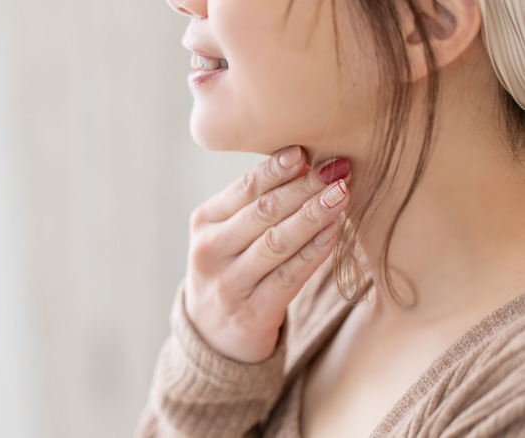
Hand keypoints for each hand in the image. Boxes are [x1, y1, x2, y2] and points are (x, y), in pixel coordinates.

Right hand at [184, 145, 349, 362]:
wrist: (211, 335)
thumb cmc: (230, 270)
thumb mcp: (226, 234)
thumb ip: (253, 204)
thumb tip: (302, 160)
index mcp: (204, 223)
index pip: (244, 189)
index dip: (277, 168)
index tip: (306, 151)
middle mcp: (210, 252)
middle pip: (263, 212)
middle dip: (303, 188)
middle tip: (337, 169)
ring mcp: (229, 284)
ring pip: (276, 243)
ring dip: (313, 216)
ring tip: (342, 195)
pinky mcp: (251, 314)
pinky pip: (288, 278)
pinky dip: (312, 254)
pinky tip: (333, 234)